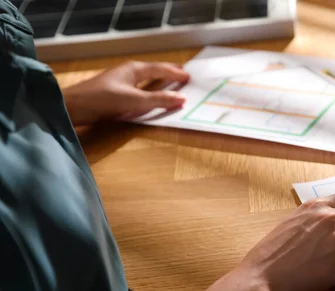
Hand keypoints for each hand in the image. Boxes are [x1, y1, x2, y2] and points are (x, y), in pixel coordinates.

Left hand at [62, 61, 189, 125]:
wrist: (73, 107)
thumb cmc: (104, 100)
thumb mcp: (135, 101)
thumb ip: (159, 100)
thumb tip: (183, 99)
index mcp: (135, 69)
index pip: (161, 69)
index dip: (176, 73)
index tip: (190, 76)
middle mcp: (129, 72)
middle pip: (153, 70)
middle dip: (169, 72)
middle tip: (183, 74)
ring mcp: (121, 81)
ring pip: (146, 79)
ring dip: (159, 81)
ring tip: (170, 84)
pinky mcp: (114, 92)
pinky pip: (139, 88)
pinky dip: (149, 90)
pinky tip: (149, 96)